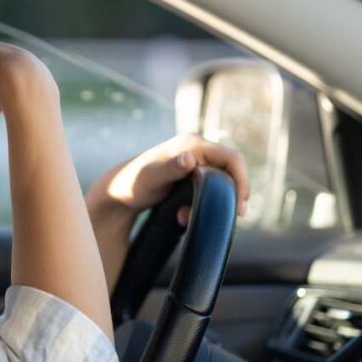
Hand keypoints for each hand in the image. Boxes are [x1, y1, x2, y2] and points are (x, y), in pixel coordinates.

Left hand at [91, 133, 250, 225]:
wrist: (118, 191)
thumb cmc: (132, 183)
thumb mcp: (151, 178)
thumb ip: (170, 168)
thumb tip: (188, 158)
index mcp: (191, 143)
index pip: (232, 158)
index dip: (243, 180)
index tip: (241, 206)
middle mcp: (196, 147)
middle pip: (231, 169)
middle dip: (232, 194)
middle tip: (232, 217)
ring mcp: (195, 159)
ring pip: (221, 181)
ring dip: (215, 201)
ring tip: (188, 217)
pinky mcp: (191, 172)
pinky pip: (210, 187)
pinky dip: (203, 203)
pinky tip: (183, 216)